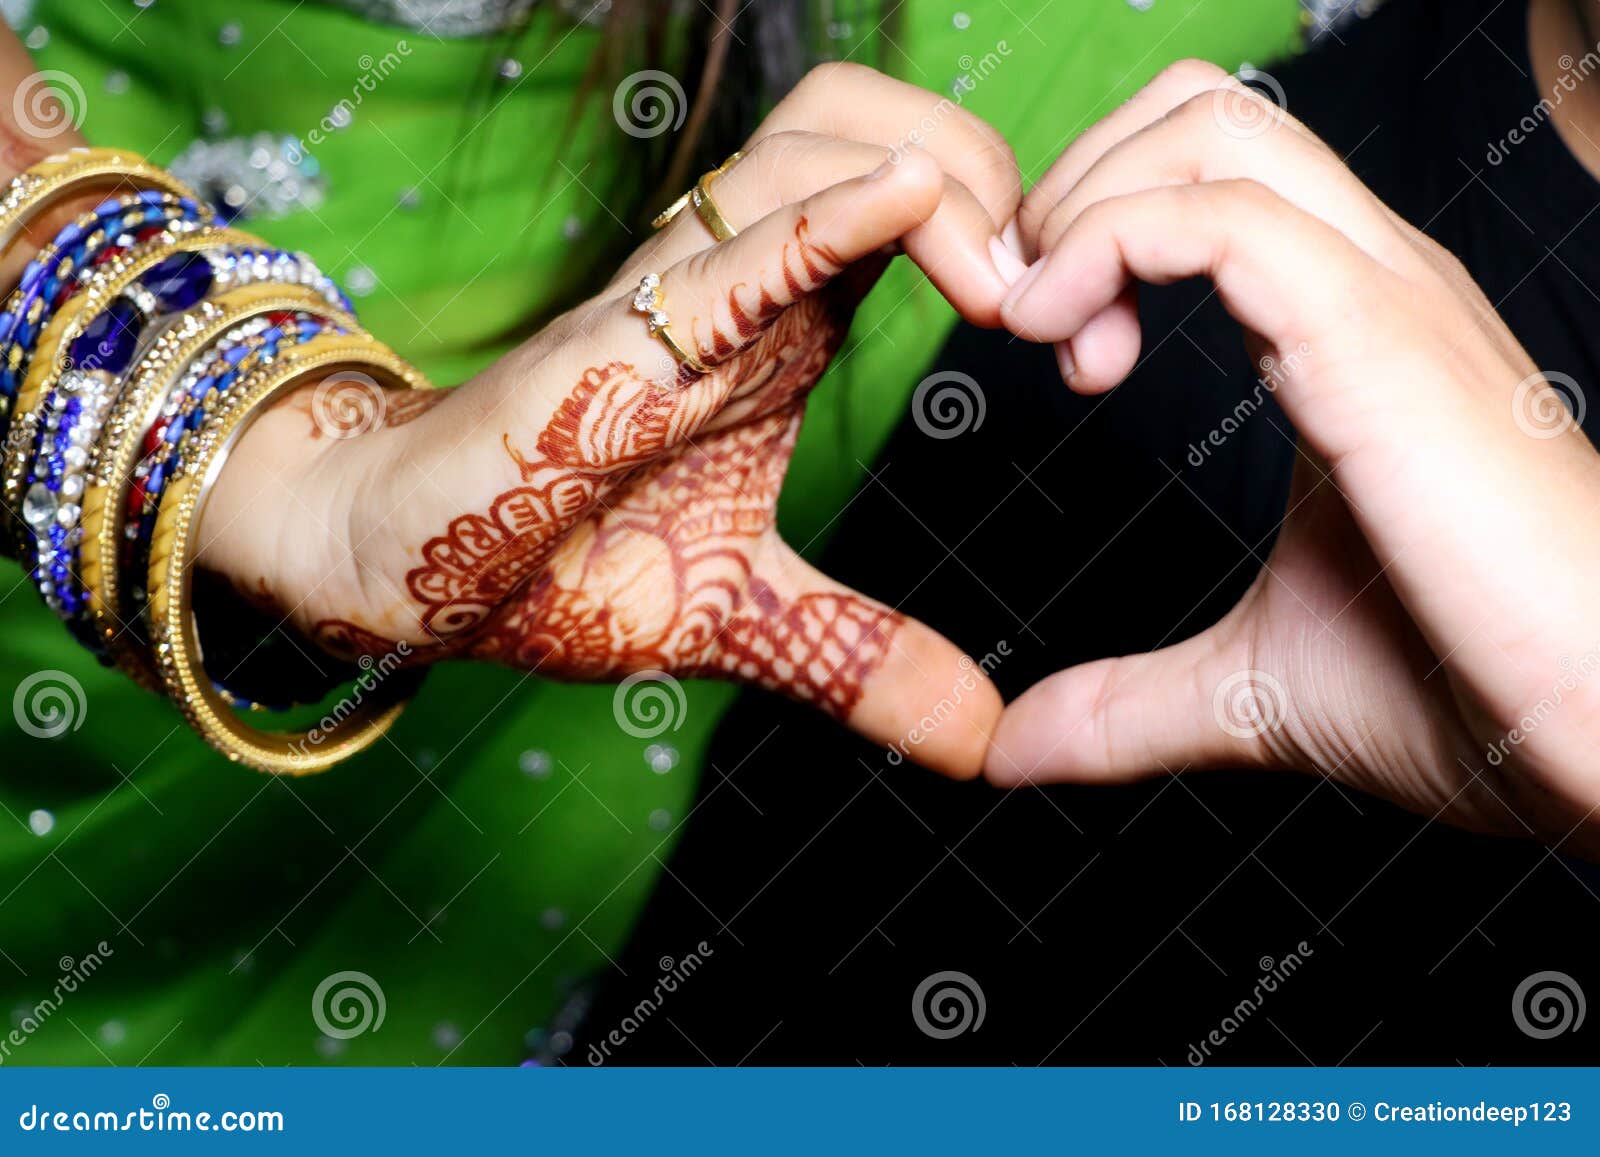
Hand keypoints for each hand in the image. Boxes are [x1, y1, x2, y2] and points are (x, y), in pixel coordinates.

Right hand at [203, 64, 1020, 776]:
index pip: (914, 201)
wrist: (410, 570)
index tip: (1084, 336)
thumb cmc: (563, 560)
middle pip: (876, 123)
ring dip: (932, 189)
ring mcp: (670, 303)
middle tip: (1055, 294)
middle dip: (989, 172)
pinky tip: (902, 202)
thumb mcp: (752, 618)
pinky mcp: (609, 347)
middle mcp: (736, 287)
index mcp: (781, 327)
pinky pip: (722, 255)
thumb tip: (984, 742)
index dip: (1008, 229)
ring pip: (808, 145)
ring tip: (1005, 290)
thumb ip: (866, 659)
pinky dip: (819, 221)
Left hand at [987, 60, 1599, 851]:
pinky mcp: (1376, 338)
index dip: (1093, 231)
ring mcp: (1381, 295)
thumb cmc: (1467, 692)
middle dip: (1074, 186)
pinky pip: (1216, 218)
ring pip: (1207, 130)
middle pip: (1200, 112)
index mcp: (1344, 328)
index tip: (1047, 352)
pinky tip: (1070, 350)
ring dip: (1083, 208)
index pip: (1206, 176)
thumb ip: (1125, 702)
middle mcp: (1368, 281)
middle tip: (1030, 321)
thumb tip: (1013, 748)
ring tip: (1044, 333)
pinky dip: (1107, 249)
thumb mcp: (1251, 688)